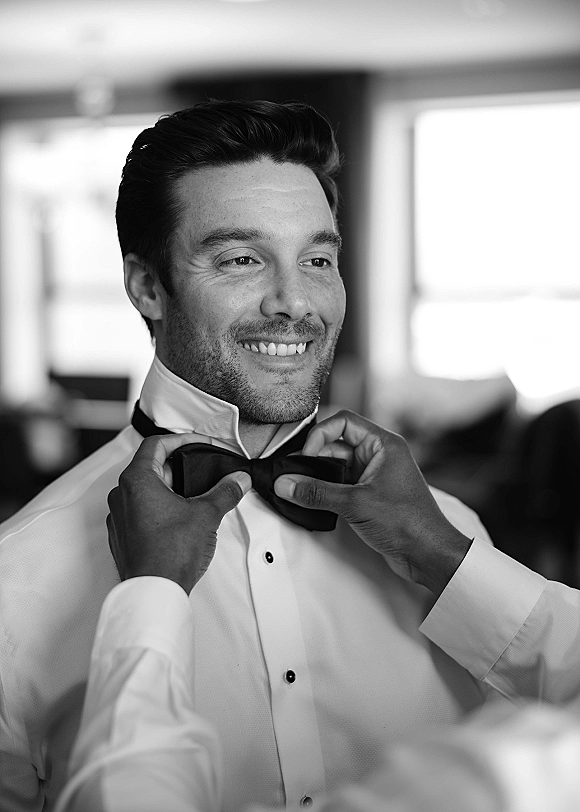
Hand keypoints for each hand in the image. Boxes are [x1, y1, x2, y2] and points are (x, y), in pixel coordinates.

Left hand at [107, 434, 251, 593]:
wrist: (154, 592)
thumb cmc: (170, 553)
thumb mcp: (206, 515)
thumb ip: (224, 492)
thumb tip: (237, 480)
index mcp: (137, 480)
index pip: (156, 444)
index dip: (181, 439)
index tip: (199, 444)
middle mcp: (121, 495)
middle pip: (150, 466)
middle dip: (179, 466)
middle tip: (201, 470)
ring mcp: (118, 516)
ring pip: (143, 490)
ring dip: (168, 488)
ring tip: (193, 497)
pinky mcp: (121, 536)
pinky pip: (138, 511)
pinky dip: (158, 508)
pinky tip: (178, 520)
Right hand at [274, 410, 471, 595]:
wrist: (428, 554)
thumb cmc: (408, 523)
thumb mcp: (355, 504)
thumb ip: (317, 493)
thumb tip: (286, 484)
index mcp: (384, 444)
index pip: (344, 421)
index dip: (320, 435)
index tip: (305, 456)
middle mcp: (379, 455)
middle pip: (336, 444)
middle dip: (314, 459)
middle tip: (295, 477)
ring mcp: (374, 475)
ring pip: (336, 466)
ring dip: (318, 477)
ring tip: (301, 491)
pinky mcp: (369, 494)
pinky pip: (341, 484)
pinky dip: (326, 490)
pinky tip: (313, 501)